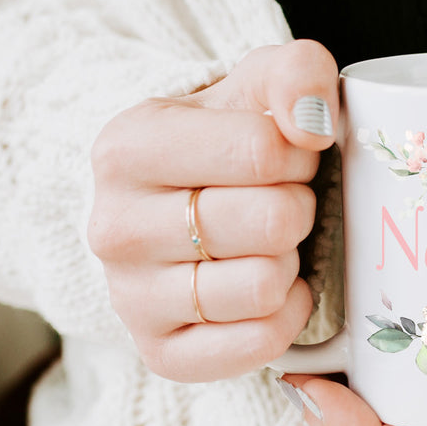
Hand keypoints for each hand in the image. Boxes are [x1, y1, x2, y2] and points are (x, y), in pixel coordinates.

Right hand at [88, 40, 338, 380]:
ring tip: (269, 245)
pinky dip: (287, 317)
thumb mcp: (261, 82)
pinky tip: (274, 290)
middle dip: (300, 208)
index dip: (300, 154)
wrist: (188, 202)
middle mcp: (113, 228)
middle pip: (272, 223)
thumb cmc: (233, 138)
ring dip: (291, 263)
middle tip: (283, 203)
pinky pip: (259, 344)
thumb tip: (313, 123)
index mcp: (126, 148)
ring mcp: (129, 299)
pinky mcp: (160, 353)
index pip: (263, 151)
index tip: (285, 155)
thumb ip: (297, 72)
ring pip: (265, 287)